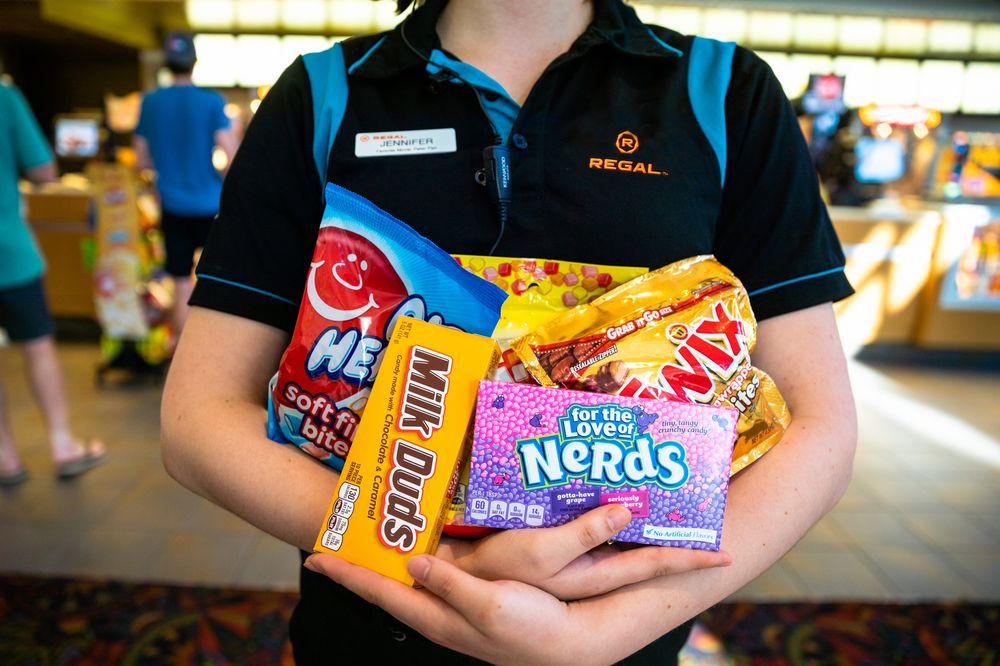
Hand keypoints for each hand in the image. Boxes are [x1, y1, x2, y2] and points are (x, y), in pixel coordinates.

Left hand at [304, 552, 599, 664]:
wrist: (570, 642)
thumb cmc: (531, 627)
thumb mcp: (489, 603)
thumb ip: (450, 584)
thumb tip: (412, 562)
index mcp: (436, 616)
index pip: (380, 591)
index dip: (347, 573)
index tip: (314, 554)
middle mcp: (438, 614)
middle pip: (387, 586)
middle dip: (360, 564)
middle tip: (338, 535)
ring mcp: (454, 609)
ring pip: (408, 580)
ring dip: (387, 559)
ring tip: (370, 534)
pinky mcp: (472, 600)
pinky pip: (433, 576)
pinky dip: (418, 557)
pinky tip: (422, 543)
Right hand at [437, 504, 730, 599]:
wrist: (458, 584)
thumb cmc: (499, 574)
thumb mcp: (542, 553)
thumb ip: (585, 531)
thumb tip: (628, 510)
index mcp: (596, 574)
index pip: (656, 566)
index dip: (690, 560)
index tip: (727, 554)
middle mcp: (592, 567)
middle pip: (646, 552)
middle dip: (677, 538)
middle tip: (707, 518)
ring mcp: (574, 558)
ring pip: (622, 537)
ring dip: (645, 518)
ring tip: (664, 489)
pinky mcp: (554, 546)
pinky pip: (593, 524)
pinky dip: (608, 510)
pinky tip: (605, 486)